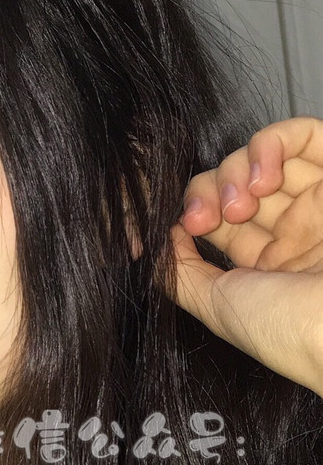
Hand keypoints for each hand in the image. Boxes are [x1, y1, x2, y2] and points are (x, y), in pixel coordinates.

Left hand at [166, 116, 322, 397]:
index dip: (194, 212)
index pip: (220, 221)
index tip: (184, 226)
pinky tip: (262, 176)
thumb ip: (180, 274)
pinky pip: (306, 135)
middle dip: (208, 191)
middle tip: (207, 217)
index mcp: (269, 267)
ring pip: (263, 158)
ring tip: (240, 203)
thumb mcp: (217, 307)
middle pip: (235, 185)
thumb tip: (158, 240)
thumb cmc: (287, 329)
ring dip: (235, 171)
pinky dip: (270, 143)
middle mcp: (295, 232)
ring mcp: (319, 203)